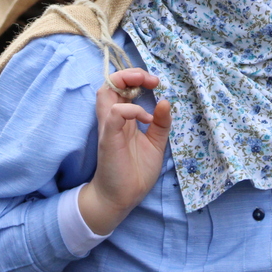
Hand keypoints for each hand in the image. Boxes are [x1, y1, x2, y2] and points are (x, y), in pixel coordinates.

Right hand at [78, 69, 170, 234]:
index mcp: (123, 118)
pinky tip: (145, 118)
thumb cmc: (135, 171)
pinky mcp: (108, 137)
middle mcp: (113, 118)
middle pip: (111, 82)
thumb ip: (161, 123)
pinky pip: (115, 113)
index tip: (156, 83)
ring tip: (145, 85)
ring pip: (105, 91)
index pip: (122, 87)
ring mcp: (109, 127)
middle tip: (151, 80)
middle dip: (131, 73)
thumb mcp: (155, 143)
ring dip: (125, 82)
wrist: (121, 198)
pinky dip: (131, 109)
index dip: (137, 78)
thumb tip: (166, 101)